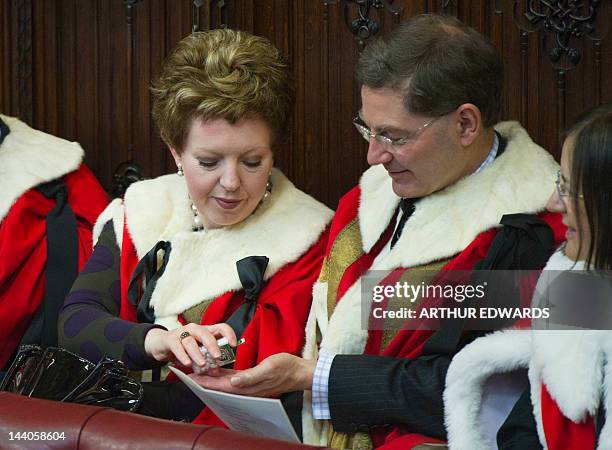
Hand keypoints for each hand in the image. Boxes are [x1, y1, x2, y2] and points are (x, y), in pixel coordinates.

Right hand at [144, 323, 235, 369]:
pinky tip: (187, 363)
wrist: (162, 344)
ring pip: (191, 341)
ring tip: (202, 364)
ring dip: (197, 353)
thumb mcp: (198, 353)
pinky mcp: (171, 339)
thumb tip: (217, 370)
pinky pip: (178, 347)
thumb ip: (207, 360)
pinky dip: (183, 355)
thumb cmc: (184, 348)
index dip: (229, 334)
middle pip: (206, 333)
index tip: (233, 345)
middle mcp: (195, 329)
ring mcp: (182, 333)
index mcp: (205, 331)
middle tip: (217, 356)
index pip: (220, 327)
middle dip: (212, 345)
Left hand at [190, 353, 315, 396]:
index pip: (222, 386)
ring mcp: (249, 385)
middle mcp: (246, 388)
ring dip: (211, 378)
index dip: (207, 383)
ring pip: (225, 383)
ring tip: (198, 373)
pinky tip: (216, 369)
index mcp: (248, 386)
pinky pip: (233, 378)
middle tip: (188, 376)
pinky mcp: (252, 379)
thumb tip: (233, 382)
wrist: (299, 371)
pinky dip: (223, 375)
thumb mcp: (269, 367)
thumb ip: (251, 376)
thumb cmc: (286, 368)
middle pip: (220, 386)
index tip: (193, 379)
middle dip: (204, 381)